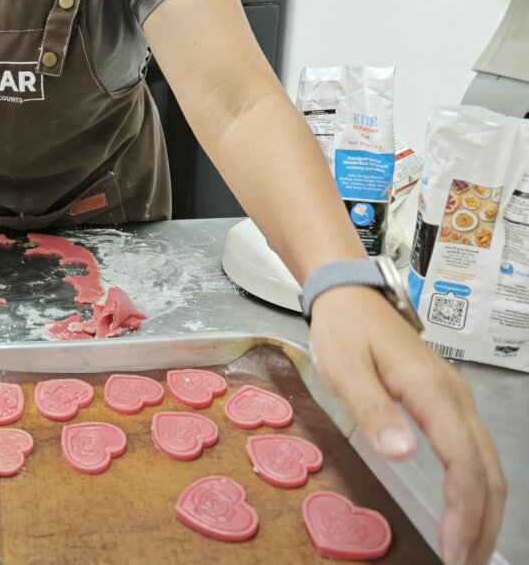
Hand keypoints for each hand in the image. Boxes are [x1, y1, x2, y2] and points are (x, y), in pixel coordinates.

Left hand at [309, 286, 505, 564]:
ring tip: (468, 548)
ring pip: (486, 461)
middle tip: (466, 562)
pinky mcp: (447, 399)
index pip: (464, 463)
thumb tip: (403, 454)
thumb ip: (374, 410)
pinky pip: (474, 449)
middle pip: (488, 469)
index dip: (464, 511)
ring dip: (483, 508)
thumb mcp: (347, 369)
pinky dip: (475, 486)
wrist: (349, 295)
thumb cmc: (344, 330)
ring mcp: (455, 397)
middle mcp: (455, 397)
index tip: (454, 550)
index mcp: (433, 392)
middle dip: (482, 522)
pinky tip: (463, 507)